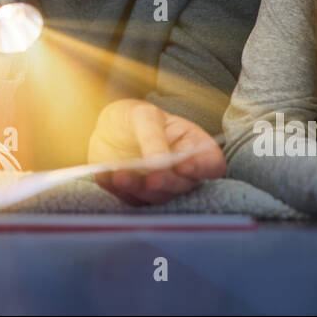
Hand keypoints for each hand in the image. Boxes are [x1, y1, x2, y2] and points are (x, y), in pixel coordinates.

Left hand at [88, 99, 226, 205]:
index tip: (182, 166)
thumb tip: (160, 165)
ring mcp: (161, 186)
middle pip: (184, 185)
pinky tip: (104, 177)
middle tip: (151, 178)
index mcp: (194, 147)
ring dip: (139, 189)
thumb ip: (153, 138)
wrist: (107, 127)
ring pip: (157, 197)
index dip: (202, 169)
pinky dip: (118, 191)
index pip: (212, 164)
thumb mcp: (144, 116)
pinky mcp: (139, 196)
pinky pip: (131, 200)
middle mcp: (182, 172)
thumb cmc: (134, 116)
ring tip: (119, 176)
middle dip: (166, 182)